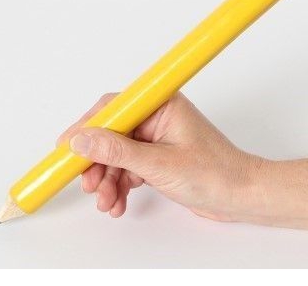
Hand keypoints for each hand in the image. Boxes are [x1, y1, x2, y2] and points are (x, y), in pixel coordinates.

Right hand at [58, 92, 262, 218]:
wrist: (240, 196)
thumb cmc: (214, 172)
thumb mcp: (159, 163)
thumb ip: (118, 151)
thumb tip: (83, 139)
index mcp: (162, 104)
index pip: (115, 106)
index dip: (88, 125)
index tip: (67, 146)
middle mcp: (158, 117)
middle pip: (113, 132)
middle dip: (98, 161)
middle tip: (89, 184)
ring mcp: (158, 138)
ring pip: (119, 153)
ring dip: (108, 178)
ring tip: (107, 202)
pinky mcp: (159, 156)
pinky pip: (129, 166)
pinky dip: (120, 184)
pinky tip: (119, 203)